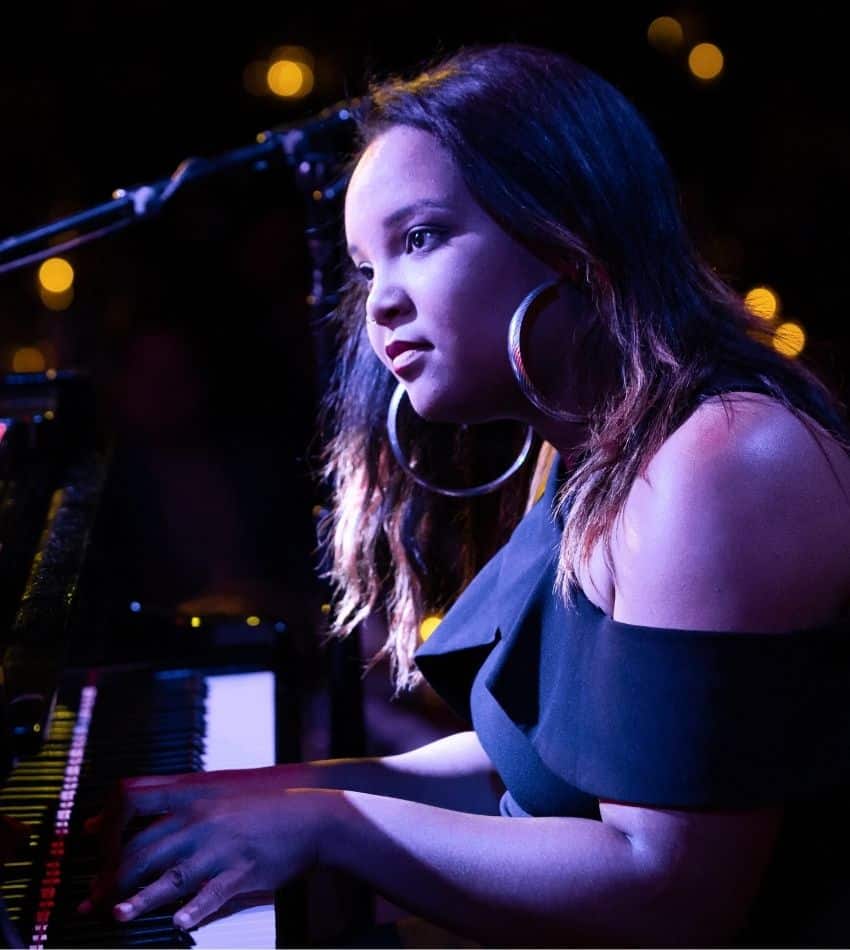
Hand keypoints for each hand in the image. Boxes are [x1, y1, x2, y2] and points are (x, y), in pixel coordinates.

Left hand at [80, 772, 335, 929]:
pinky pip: (212, 893)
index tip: (96, 860)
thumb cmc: (261, 810)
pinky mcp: (243, 871)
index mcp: (193, 800)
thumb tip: (138, 818)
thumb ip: (177, 807)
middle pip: (142, 851)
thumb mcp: (218, 798)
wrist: (312, 816)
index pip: (135, 814)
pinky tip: (177, 923)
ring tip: (119, 915)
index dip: (109, 837)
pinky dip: (193, 911)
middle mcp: (201, 822)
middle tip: (94, 904)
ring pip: (170, 875)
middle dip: (113, 881)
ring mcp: (221, 848)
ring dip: (140, 898)